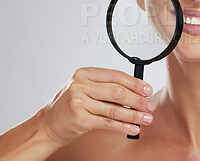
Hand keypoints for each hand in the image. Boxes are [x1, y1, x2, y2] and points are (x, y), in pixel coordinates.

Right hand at [39, 67, 154, 144]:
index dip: (135, 83)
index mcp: (84, 74)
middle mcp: (80, 85)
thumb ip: (107, 87)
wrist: (47, 125)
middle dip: (138, 100)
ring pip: (114, 109)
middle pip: (117, 91)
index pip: (116, 75)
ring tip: (146, 118)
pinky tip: (133, 128)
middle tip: (150, 106)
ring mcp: (78, 102)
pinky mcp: (80, 120)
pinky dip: (123, 126)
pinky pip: (107, 123)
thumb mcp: (85, 89)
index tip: (147, 90)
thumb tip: (138, 93)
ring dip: (134, 115)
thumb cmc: (70, 105)